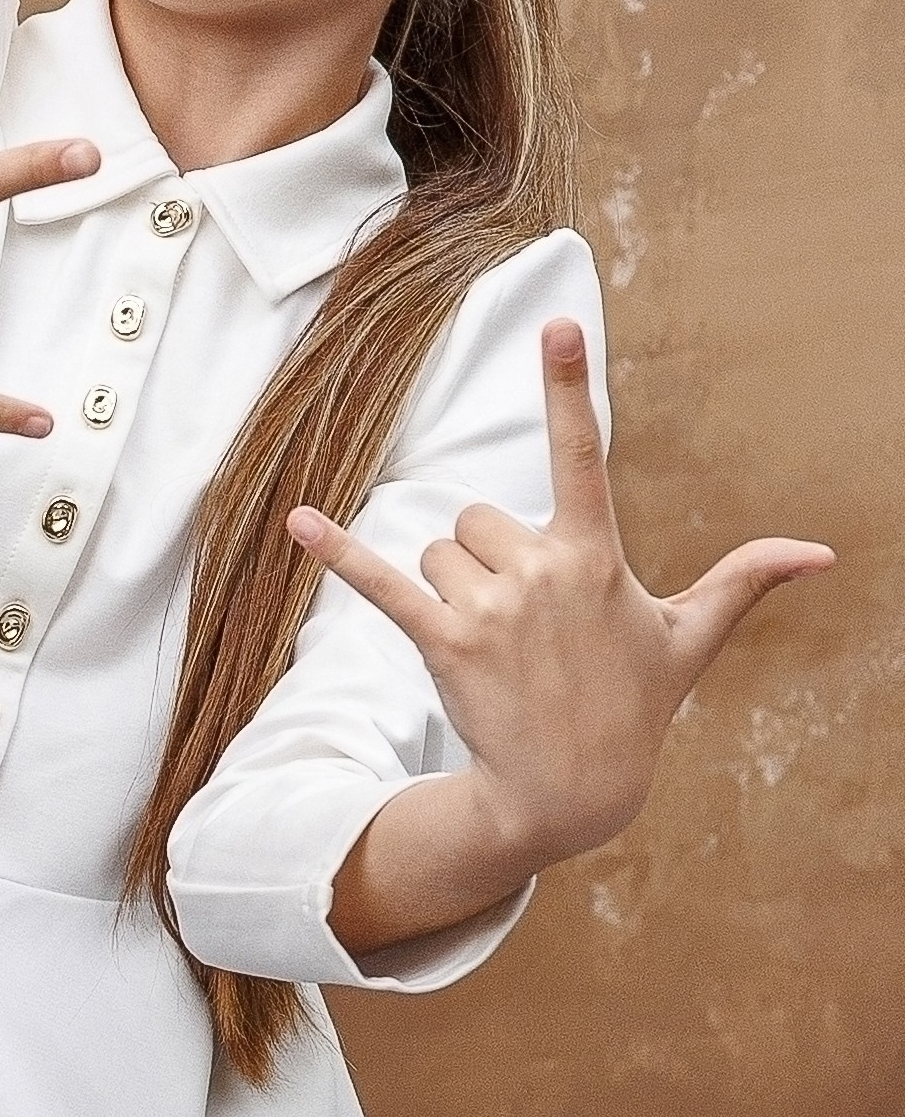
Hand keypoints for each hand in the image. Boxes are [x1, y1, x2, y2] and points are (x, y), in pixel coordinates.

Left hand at [292, 318, 832, 875]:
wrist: (571, 791)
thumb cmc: (631, 706)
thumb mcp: (688, 639)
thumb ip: (742, 581)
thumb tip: (820, 553)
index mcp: (595, 557)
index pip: (583, 453)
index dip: (570, 387)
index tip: (559, 324)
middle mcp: (542, 572)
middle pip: (478, 518)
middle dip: (490, 561)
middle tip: (524, 625)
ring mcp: (491, 609)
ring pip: (437, 552)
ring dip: (452, 589)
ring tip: (492, 647)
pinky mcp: (443, 643)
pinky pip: (381, 584)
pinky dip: (336, 552)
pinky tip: (296, 520)